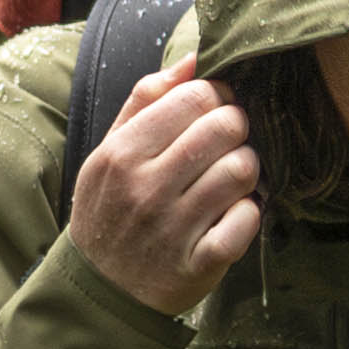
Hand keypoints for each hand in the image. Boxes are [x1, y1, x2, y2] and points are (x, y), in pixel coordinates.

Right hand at [70, 57, 262, 313]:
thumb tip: (194, 58)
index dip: (218, 96)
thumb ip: (146, 100)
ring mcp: (172, 229)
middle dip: (237, 128)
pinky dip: (249, 213)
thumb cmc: (111, 209)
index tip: (217, 109)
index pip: (195, 96)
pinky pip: (246, 221)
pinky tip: (233, 213)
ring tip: (232, 177)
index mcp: (122, 153)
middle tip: (228, 142)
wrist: (100, 290)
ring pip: (241, 170)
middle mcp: (145, 188)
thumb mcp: (109, 151)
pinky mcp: (198, 264)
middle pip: (225, 127)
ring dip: (247, 169)